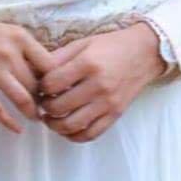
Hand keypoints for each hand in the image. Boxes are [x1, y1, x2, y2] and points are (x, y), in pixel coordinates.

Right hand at [0, 0, 54, 135]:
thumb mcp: (8, 32)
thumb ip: (26, 50)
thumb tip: (49, 74)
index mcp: (20, 37)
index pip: (50, 64)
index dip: (57, 80)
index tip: (59, 90)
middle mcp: (9, 52)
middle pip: (37, 84)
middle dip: (44, 100)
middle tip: (48, 109)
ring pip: (21, 98)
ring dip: (32, 112)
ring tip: (36, 119)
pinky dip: (9, 121)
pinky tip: (17, 128)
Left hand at [37, 22, 166, 143]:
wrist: (144, 53)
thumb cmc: (111, 45)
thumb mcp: (83, 43)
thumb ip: (59, 57)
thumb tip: (36, 70)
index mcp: (87, 63)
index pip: (52, 83)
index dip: (40, 87)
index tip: (39, 86)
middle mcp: (98, 85)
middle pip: (59, 107)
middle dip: (44, 107)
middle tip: (41, 102)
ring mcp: (108, 103)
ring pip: (72, 125)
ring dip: (54, 125)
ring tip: (49, 118)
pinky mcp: (115, 115)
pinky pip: (91, 134)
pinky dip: (74, 136)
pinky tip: (66, 128)